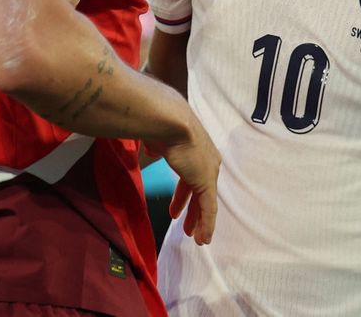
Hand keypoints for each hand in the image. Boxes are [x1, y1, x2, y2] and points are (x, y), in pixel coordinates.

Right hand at [145, 115, 220, 244]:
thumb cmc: (163, 128)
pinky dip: (206, 224)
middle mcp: (206, 162)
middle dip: (193, 210)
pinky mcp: (207, 182)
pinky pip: (209, 209)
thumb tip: (151, 146)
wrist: (173, 123)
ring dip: (199, 221)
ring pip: (206, 203)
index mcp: (195, 152)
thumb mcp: (160, 140)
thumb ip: (158, 146)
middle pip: (200, 191)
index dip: (185, 195)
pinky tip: (202, 238)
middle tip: (185, 224)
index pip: (192, 178)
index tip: (177, 208)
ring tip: (193, 236)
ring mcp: (208, 172)